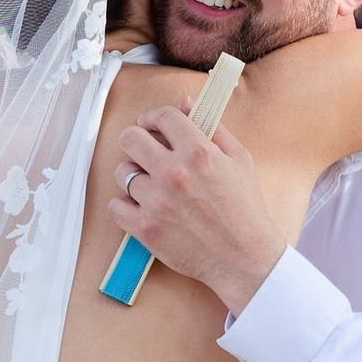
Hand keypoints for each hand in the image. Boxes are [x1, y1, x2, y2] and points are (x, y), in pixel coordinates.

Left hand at [112, 101, 283, 312]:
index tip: (150, 125)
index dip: (152, 117)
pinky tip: (140, 206)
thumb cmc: (246, 210)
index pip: (162, 117)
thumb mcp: (239, 160)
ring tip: (148, 184)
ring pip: (122, 173)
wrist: (245, 258)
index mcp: (199, 152)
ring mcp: (157, 201)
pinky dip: (124, 205)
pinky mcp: (145, 228)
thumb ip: (213, 129)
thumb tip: (186, 104)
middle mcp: (174, 173)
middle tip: (143, 151)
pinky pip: (115, 206)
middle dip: (135, 140)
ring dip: (132, 175)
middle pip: (130, 139)